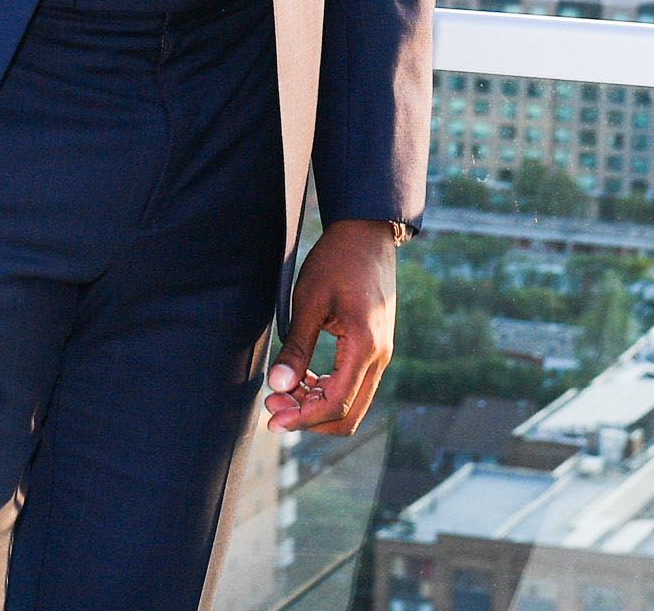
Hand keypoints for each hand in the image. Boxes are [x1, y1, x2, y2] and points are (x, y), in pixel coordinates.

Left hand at [263, 218, 399, 434]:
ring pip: (352, 403)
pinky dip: (328, 391)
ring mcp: (381, 353)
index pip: (336, 403)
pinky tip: (303, 378)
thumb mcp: (309, 301)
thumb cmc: (337, 261)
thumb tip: (278, 386)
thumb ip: (296, 347)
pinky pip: (354, 384)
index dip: (302, 418)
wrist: (367, 234)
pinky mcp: (375, 348)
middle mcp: (379, 356)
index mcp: (365, 346)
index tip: (272, 420)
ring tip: (282, 392)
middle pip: (348, 415)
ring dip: (316, 405)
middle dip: (308, 417)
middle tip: (273, 406)